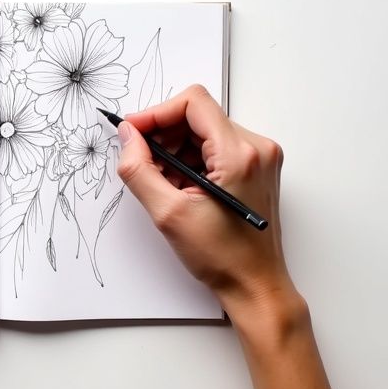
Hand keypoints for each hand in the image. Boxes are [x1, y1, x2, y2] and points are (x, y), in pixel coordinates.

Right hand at [116, 85, 293, 316]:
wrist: (255, 285)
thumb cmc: (223, 257)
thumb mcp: (168, 213)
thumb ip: (140, 169)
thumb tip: (127, 137)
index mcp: (240, 155)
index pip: (193, 103)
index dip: (156, 113)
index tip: (133, 132)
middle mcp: (256, 148)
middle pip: (198, 115)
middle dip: (164, 135)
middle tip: (142, 161)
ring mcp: (260, 157)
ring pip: (204, 131)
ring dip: (175, 150)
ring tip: (163, 183)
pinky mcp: (256, 168)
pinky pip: (215, 147)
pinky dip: (190, 160)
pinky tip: (180, 187)